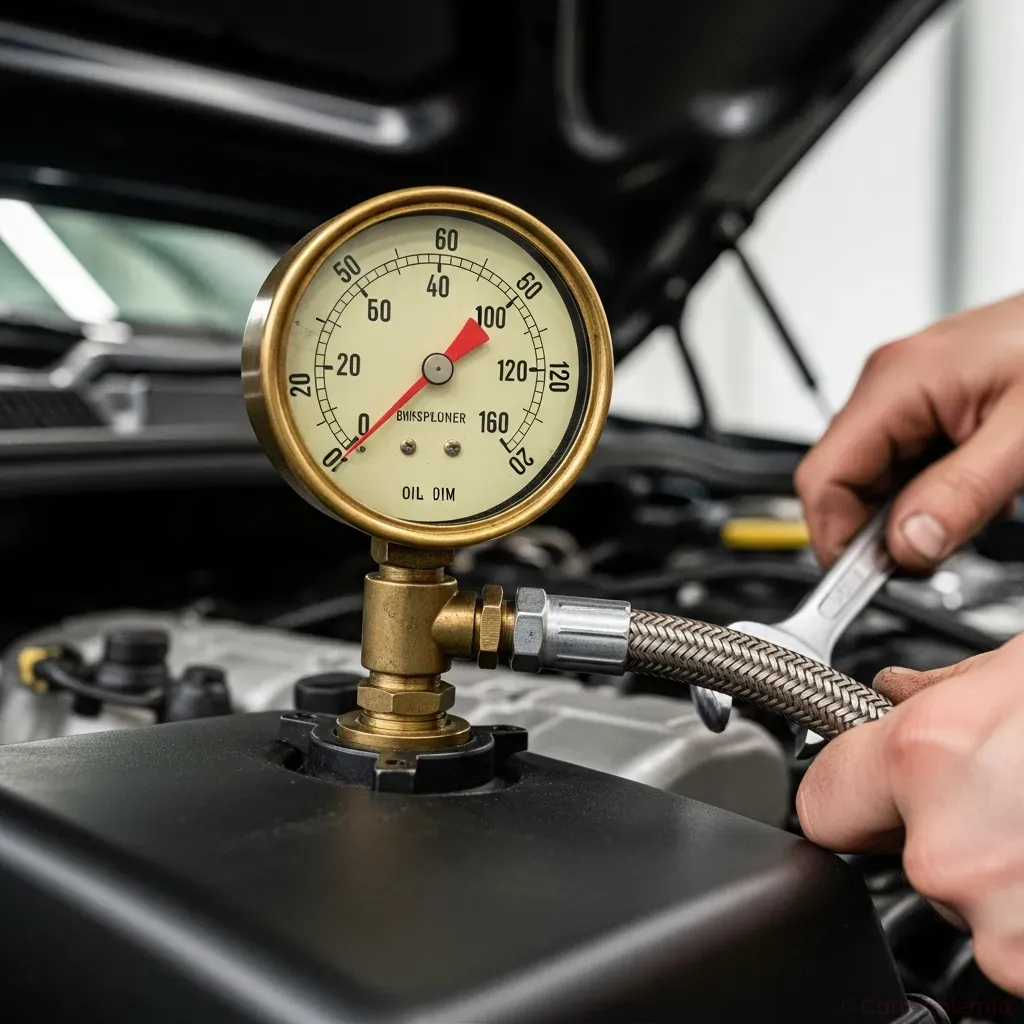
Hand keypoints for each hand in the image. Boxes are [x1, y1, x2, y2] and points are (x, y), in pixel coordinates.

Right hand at [795, 292, 1023, 569]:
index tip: (869, 582)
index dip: (838, 539)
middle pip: (844, 481)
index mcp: (896, 382)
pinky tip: (977, 489)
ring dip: (914, 511)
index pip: (823, 479)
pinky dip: (933, 491)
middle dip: (882, 530)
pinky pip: (906, 461)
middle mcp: (889, 382)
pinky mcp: (929, 399)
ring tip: (975, 510)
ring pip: (877, 476)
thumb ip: (963, 495)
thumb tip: (908, 546)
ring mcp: (906, 390)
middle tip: (934, 557)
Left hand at [797, 636, 1023, 996]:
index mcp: (927, 758)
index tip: (873, 793)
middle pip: (906, 859)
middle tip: (1014, 796)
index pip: (823, 803)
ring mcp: (1010, 923)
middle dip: (948, 833)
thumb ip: (941, 696)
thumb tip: (893, 696)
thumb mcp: (1018, 672)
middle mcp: (953, 848)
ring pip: (974, 911)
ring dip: (1009, 882)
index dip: (853, 796)